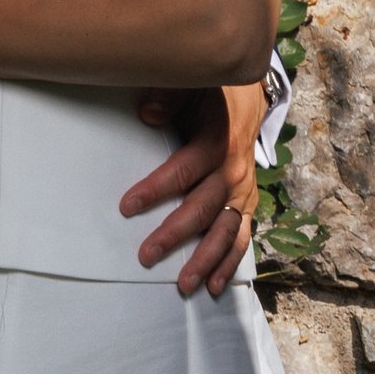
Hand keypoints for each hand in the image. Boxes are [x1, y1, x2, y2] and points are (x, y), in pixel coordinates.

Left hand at [119, 85, 257, 301]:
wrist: (248, 101)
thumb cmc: (208, 97)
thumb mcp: (191, 87)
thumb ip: (169, 98)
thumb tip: (148, 115)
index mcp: (216, 141)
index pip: (184, 169)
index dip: (156, 188)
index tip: (127, 206)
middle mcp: (232, 171)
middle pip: (203, 208)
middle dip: (174, 234)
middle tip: (146, 255)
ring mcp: (242, 192)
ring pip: (224, 231)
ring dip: (205, 259)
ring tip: (184, 285)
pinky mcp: (246, 205)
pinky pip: (240, 238)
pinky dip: (228, 263)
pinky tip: (213, 286)